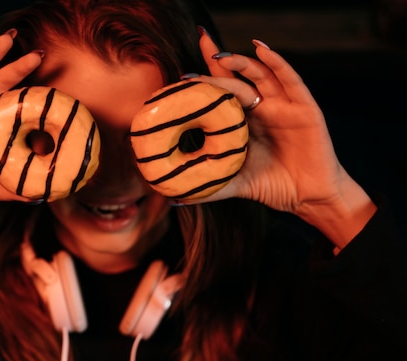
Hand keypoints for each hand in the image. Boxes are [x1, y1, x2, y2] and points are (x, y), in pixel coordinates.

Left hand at [190, 32, 375, 248]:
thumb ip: (209, 187)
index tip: (181, 74)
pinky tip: (261, 50)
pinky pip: (291, 81)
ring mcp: (283, 106)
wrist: (308, 198)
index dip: (205, 78)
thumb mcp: (235, 183)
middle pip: (238, 75)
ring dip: (241, 61)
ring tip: (220, 54)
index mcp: (244, 121)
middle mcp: (262, 108)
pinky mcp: (304, 109)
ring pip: (260, 75)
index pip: (222, 91)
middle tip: (201, 39)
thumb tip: (175, 199)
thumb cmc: (272, 186)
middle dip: (219, 57)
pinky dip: (277, 63)